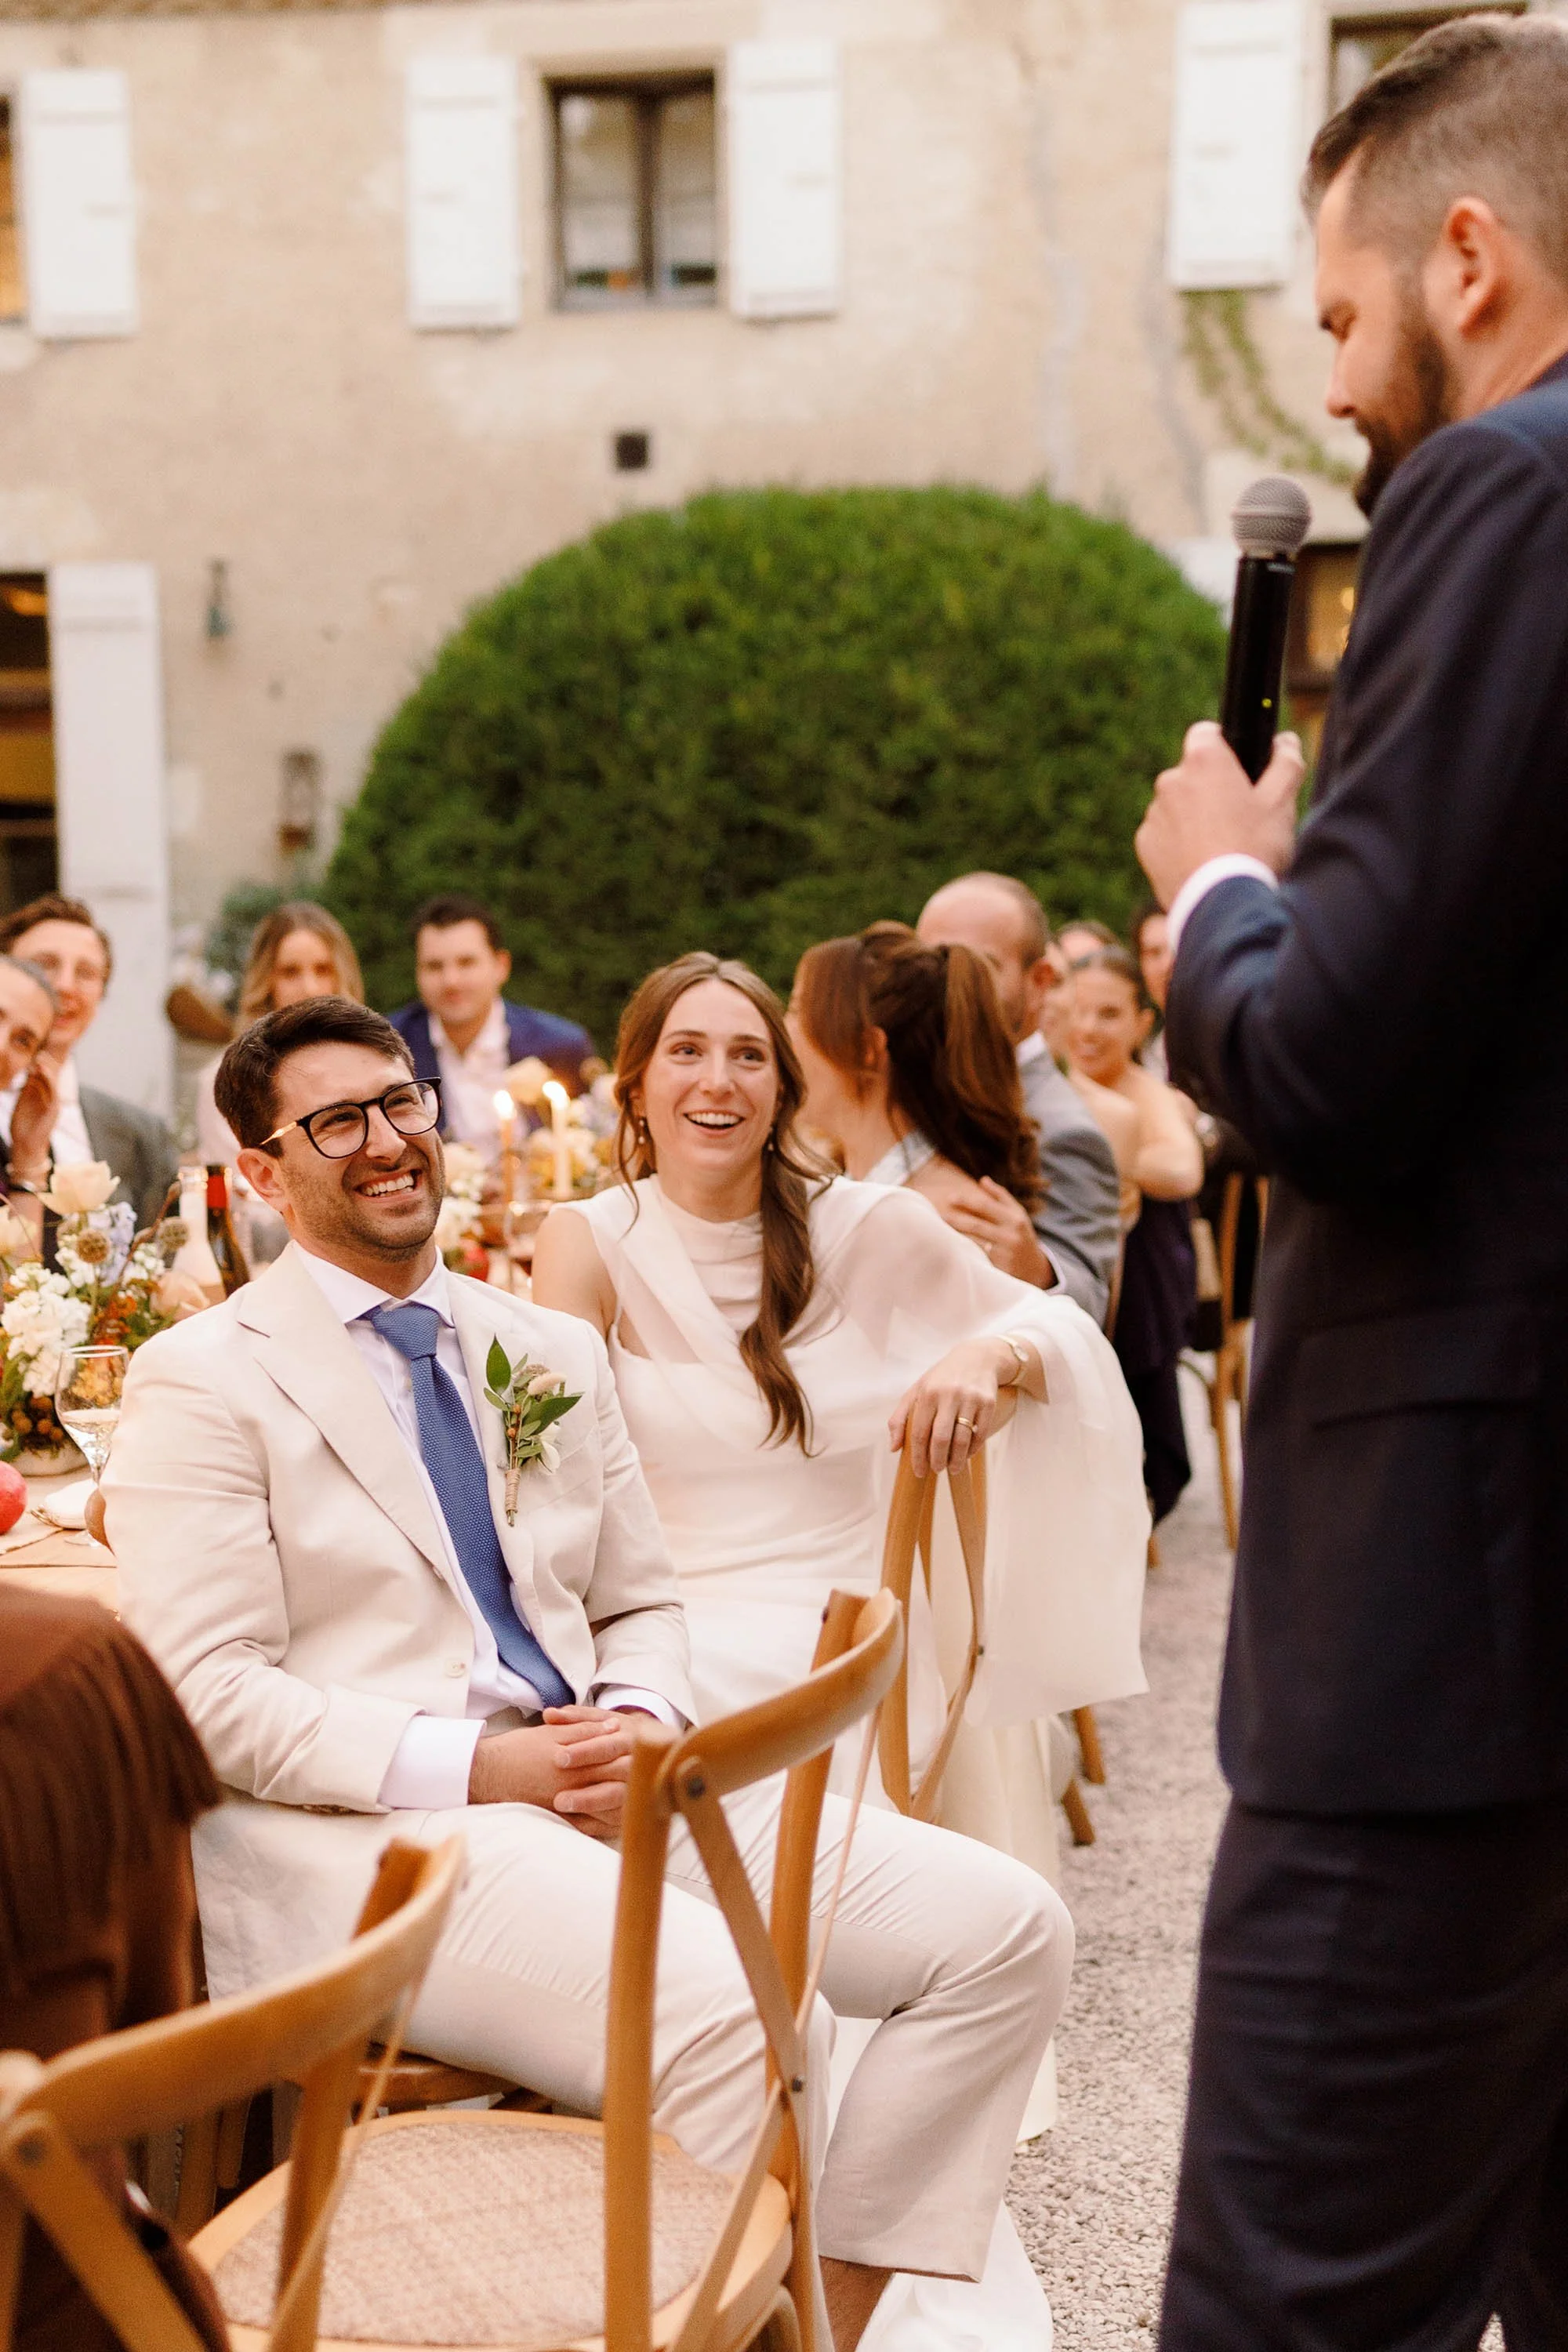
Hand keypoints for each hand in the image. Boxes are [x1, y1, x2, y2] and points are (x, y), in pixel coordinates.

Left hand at [9, 1051, 58, 1180]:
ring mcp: (53, 1103)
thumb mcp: (22, 1102)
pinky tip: (42, 1071)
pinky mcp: (53, 1110)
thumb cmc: (22, 1125)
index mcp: (42, 1094)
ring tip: (40, 1060)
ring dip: (47, 1070)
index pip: (45, 1074)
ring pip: (53, 1082)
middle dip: (46, 1064)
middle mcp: (50, 1097)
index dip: (42, 1063)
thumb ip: (26, 1088)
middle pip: (52, 1076)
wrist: (25, 1145)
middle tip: (39, 1053)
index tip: (36, 1052)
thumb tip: (29, 1071)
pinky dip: (49, 1081)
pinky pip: (52, 1092)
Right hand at [467, 1705, 639, 1838]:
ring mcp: (568, 1805)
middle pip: (617, 1785)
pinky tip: (622, 1820)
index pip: (615, 1759)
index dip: (636, 1754)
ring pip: (608, 1810)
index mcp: (575, 1761)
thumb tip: (614, 1726)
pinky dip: (609, 1824)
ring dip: (628, 1805)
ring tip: (647, 1798)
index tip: (652, 1749)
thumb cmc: (518, 1750)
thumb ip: (584, 1730)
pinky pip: (592, 1827)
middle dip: (639, 1781)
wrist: (487, 1774)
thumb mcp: (551, 1733)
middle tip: (658, 1774)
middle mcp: (574, 1785)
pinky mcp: (560, 1819)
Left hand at [889, 1337, 1015, 1475]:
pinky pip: (981, 1433)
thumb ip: (900, 1417)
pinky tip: (966, 1455)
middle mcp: (949, 1395)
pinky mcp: (988, 1402)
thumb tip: (893, 1448)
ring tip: (952, 1468)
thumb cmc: (941, 1379)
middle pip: (941, 1438)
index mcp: (927, 1393)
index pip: (919, 1432)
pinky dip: (973, 1449)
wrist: (977, 1357)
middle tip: (936, 1470)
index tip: (919, 1472)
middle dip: (937, 1460)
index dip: (918, 1456)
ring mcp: (970, 1398)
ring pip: (962, 1439)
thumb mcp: (917, 1390)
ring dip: (956, 1460)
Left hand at [941, 1179, 1048, 1283]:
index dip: (966, 1201)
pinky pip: (977, 1257)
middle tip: (938, 1213)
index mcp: (1014, 1218)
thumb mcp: (1017, 1214)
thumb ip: (1001, 1196)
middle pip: (976, 1225)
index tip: (950, 1197)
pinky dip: (963, 1251)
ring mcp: (1004, 1253)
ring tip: (938, 1229)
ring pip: (974, 1242)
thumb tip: (982, 1179)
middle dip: (955, 1219)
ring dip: (955, 1235)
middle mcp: (1010, 1235)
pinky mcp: (999, 1269)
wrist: (1035, 1268)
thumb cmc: (1021, 1235)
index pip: (986, 1206)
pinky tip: (949, 1247)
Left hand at [1136, 722, 1303, 907]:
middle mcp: (1170, 780)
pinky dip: (1179, 842)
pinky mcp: (1145, 844)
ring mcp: (1154, 813)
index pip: (1206, 733)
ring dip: (1194, 816)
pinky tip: (1202, 861)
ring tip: (1221, 845)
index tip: (1237, 766)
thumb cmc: (1254, 848)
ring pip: (1177, 805)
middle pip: (1191, 773)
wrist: (1221, 903)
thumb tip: (1286, 741)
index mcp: (1203, 761)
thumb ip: (1286, 763)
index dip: (1223, 746)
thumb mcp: (1281, 802)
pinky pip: (1164, 834)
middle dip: (1210, 786)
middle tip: (1238, 816)